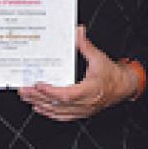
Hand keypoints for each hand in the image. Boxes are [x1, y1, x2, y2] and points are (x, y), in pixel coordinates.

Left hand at [20, 26, 136, 121]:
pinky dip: (48, 112)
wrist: (123, 87)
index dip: (51, 91)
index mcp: (90, 90)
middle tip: (24, 89)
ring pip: (57, 111)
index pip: (67, 94)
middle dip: (38, 96)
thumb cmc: (112, 74)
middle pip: (57, 104)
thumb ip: (86, 46)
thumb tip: (78, 32)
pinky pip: (61, 116)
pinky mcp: (80, 113)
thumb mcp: (99, 57)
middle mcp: (85, 103)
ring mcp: (82, 110)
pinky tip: (39, 107)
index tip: (38, 84)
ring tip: (26, 96)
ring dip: (40, 104)